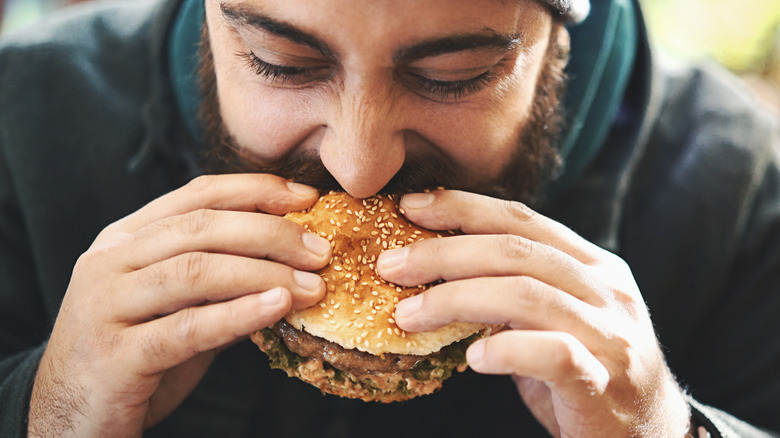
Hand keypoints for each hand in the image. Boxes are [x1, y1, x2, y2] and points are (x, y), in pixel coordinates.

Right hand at [28, 174, 330, 436]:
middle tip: (320, 250)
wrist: (70, 419)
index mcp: (123, 239)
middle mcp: (109, 262)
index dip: (256, 190)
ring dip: (264, 274)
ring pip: (195, 271)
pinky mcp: (113, 356)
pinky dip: (237, 315)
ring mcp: (104, 306)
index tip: (307, 198)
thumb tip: (293, 263)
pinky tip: (277, 308)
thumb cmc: (134, 358)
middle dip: (270, 233)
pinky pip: (185, 328)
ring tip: (312, 285)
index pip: (196, 195)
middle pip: (201, 228)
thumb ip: (221, 282)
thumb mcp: (177, 308)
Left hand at [378, 190, 690, 437]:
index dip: (462, 208)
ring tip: (408, 315)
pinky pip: (553, 354)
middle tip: (390, 265)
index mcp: (593, 265)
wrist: (650, 436)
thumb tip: (437, 271)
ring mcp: (611, 334)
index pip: (521, 220)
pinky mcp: (607, 381)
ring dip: (455, 300)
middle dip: (444, 252)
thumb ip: (513, 292)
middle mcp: (606, 290)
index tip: (410, 207)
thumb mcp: (552, 321)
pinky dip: (506, 349)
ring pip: (526, 295)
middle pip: (515, 251)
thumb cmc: (588, 373)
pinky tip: (473, 358)